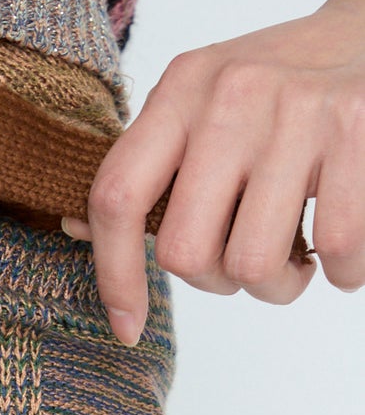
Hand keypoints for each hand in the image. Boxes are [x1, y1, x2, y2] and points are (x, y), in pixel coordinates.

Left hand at [66, 0, 364, 342]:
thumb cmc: (281, 86)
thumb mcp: (205, 100)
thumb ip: (152, 164)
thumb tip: (77, 232)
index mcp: (182, 88)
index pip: (117, 196)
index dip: (114, 276)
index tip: (127, 328)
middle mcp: (232, 95)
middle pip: (185, 251)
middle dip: (215, 284)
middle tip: (244, 268)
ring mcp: (297, 110)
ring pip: (254, 264)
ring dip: (278, 288)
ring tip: (297, 261)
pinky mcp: (357, 128)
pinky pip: (336, 247)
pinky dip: (342, 272)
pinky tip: (342, 253)